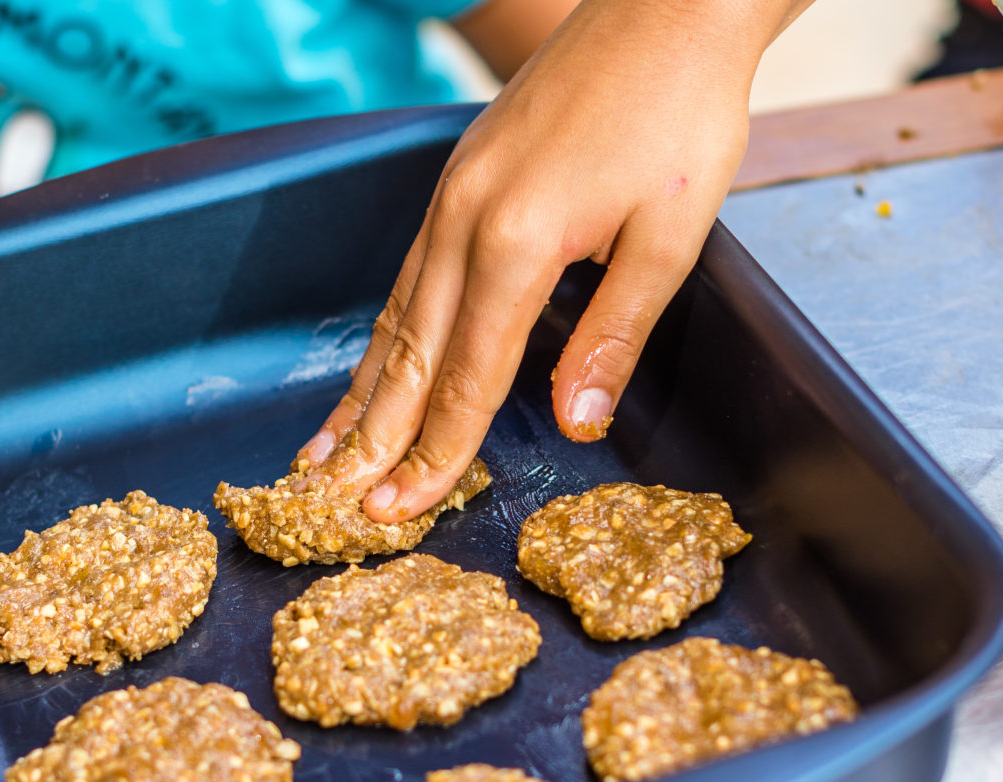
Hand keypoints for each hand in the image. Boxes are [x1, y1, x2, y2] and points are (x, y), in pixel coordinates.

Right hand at [299, 0, 803, 522]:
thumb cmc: (680, 116)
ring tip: (323, 448)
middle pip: (408, 357)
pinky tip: (373, 363)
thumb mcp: (668, 238)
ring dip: (360, 392)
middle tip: (335, 502)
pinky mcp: (456, 180)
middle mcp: (462, 222)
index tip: (396, 510)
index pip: (465, 378)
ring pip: (394, 317)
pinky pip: (405, 276)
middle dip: (373, 439)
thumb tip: (575, 422)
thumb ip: (613, 334)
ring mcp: (450, 197)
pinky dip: (383, 335)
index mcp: (514, 243)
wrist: (665, 8)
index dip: (432, 453)